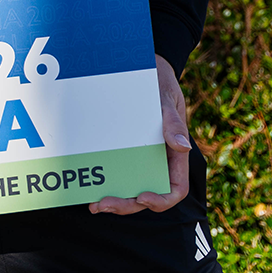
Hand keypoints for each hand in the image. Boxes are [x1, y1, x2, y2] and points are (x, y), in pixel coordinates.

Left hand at [90, 54, 191, 213]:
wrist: (142, 67)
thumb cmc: (159, 83)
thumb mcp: (166, 99)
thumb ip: (172, 122)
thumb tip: (182, 146)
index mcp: (174, 153)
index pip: (176, 188)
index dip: (161, 200)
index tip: (142, 198)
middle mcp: (158, 160)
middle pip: (148, 194)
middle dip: (128, 204)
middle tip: (103, 205)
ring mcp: (140, 156)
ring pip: (131, 187)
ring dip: (116, 200)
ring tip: (95, 204)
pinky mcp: (123, 149)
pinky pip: (117, 171)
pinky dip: (106, 182)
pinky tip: (89, 187)